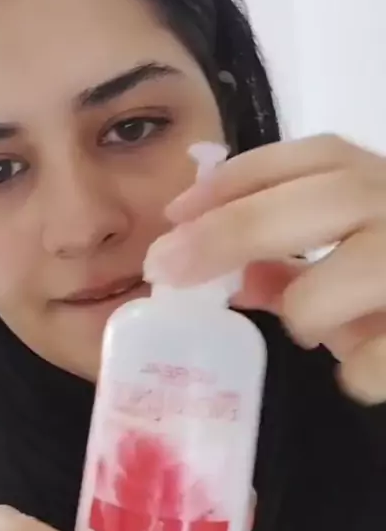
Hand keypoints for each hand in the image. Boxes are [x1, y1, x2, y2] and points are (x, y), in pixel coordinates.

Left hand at [145, 135, 385, 404]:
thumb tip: (228, 276)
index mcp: (383, 181)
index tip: (174, 214)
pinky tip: (360, 373)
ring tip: (309, 329)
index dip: (236, 180)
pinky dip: (357, 373)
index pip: (310, 157)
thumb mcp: (352, 257)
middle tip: (167, 268)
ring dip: (309, 309)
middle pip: (321, 198)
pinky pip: (378, 359)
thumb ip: (290, 259)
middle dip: (233, 231)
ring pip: (349, 276)